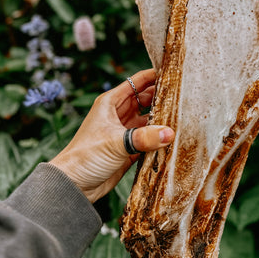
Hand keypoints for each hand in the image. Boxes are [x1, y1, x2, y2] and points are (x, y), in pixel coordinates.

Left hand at [49, 69, 173, 202]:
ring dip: (162, 120)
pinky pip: (148, 139)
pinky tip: (173, 138)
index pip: (137, 82)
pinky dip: (159, 138)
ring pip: (149, 120)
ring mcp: (124, 131)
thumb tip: (169, 133)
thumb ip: (143, 137)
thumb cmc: (85, 156)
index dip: (154, 75)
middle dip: (163, 97)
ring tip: (184, 117)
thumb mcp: (115, 142)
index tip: (174, 72)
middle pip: (146, 99)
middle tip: (185, 97)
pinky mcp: (128, 149)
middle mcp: (118, 114)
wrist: (73, 185)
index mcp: (111, 103)